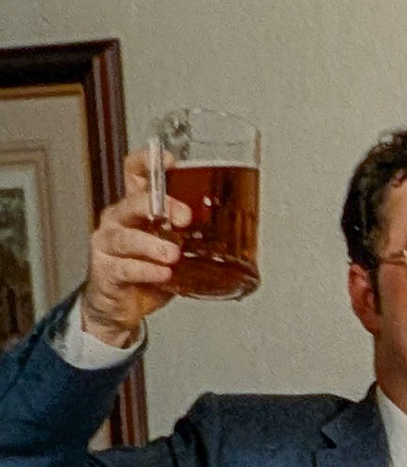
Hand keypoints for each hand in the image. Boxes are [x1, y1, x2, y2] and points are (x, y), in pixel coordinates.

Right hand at [78, 150, 189, 347]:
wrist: (123, 305)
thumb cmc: (150, 271)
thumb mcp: (176, 248)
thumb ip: (197, 236)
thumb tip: (240, 231)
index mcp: (137, 209)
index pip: (136, 174)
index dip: (149, 162)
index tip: (171, 160)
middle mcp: (120, 221)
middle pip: (134, 202)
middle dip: (160, 206)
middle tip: (184, 217)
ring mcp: (109, 245)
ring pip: (126, 237)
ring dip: (153, 245)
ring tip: (173, 255)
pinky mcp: (107, 271)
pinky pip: (125, 268)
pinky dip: (146, 270)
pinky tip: (163, 273)